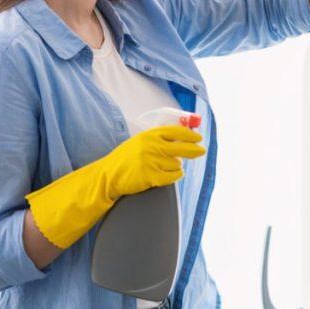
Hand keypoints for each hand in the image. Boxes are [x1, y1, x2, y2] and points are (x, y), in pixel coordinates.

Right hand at [24, 125, 205, 248]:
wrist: (108, 176)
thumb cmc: (125, 159)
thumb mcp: (139, 142)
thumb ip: (157, 139)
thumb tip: (181, 138)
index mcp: (149, 135)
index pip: (175, 131)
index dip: (190, 134)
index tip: (198, 137)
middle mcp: (151, 146)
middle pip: (182, 147)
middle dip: (194, 149)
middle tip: (201, 151)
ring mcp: (152, 161)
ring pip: (177, 164)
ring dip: (175, 166)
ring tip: (164, 167)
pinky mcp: (152, 176)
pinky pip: (173, 176)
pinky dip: (174, 176)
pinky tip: (168, 174)